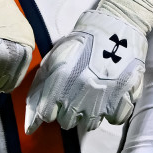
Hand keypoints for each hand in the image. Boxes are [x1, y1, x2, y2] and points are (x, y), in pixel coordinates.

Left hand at [24, 8, 145, 132]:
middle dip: (69, 110)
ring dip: (90, 112)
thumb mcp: (54, 59)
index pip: (46, 115)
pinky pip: (115, 119)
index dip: (50, 107)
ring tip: (94, 94)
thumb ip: (39, 90)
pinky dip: (113, 112)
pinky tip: (111, 97)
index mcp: (59, 84)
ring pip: (90, 123)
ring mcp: (102, 100)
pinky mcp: (123, 99)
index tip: (57, 98)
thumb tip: (30, 126)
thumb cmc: (81, 43)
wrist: (116, 27)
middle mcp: (79, 96)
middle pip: (67, 121)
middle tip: (77, 93)